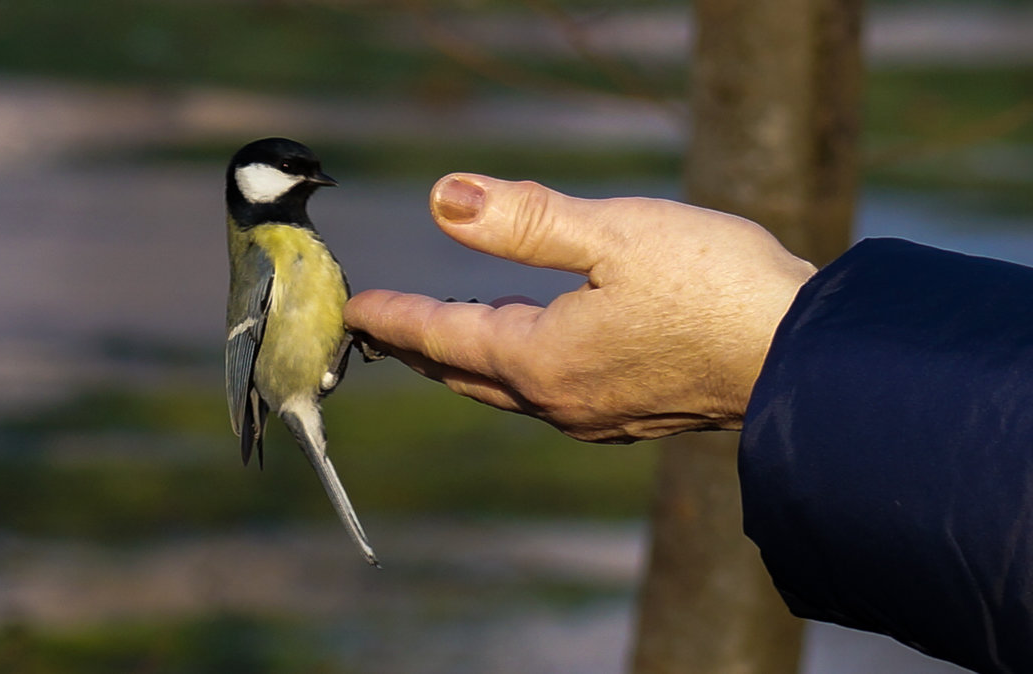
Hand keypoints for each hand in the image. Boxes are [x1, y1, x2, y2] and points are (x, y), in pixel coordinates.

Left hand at [344, 174, 815, 442]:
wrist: (807, 357)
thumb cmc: (716, 288)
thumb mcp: (614, 235)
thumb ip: (523, 219)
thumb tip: (442, 197)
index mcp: (543, 360)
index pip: (445, 336)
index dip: (396, 319)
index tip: (355, 310)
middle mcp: (561, 401)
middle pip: (466, 372)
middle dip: (419, 348)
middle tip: (382, 330)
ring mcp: (598, 416)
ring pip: (506, 389)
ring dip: (465, 362)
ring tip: (441, 340)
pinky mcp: (634, 415)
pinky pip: (548, 396)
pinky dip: (514, 371)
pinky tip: (527, 354)